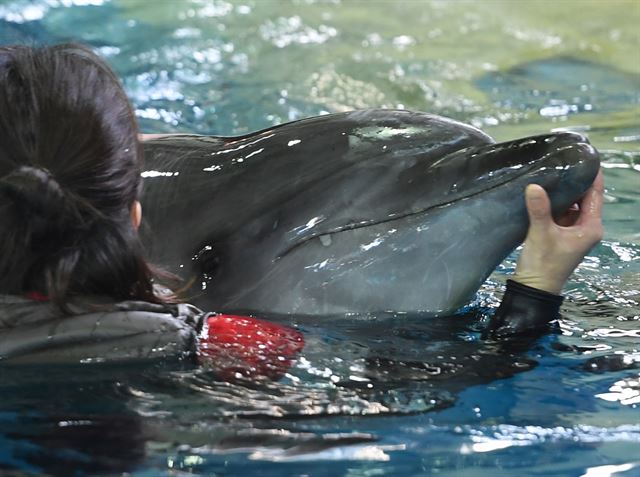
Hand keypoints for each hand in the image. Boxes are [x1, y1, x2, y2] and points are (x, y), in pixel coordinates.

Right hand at [513, 169, 603, 294]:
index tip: (586, 155)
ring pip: (570, 203)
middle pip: (583, 197)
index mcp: (590, 227)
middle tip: (563, 159)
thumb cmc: (544, 264)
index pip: (595, 194)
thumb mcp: (541, 234)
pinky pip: (558, 211)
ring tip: (551, 170)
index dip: (592, 175)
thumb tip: (534, 185)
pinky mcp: (557, 233)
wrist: (533, 288)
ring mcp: (571, 230)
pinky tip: (541, 190)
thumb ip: (539, 209)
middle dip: (574, 179)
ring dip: (562, 190)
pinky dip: (552, 201)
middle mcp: (585, 227)